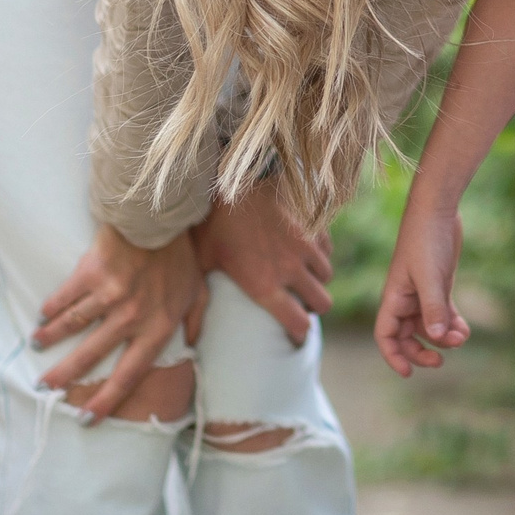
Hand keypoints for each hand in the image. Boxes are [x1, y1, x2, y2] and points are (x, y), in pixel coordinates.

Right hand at [33, 223, 207, 419]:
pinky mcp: (91, 274)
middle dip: (64, 375)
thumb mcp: (198, 290)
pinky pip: (65, 298)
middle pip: (91, 356)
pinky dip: (52, 309)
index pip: (129, 375)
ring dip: (50, 339)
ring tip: (36, 345)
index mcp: (157, 327)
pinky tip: (42, 316)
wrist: (161, 215)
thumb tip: (194, 343)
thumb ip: (197, 319)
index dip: (107, 401)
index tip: (87, 419)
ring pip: (72, 326)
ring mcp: (110, 296)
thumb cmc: (180, 254)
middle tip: (44, 388)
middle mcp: (132, 317)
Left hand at [192, 180, 333, 345]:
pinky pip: (327, 249)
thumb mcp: (200, 262)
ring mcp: (306, 246)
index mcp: (265, 286)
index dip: (298, 336)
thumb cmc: (213, 220)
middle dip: (313, 308)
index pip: (298, 325)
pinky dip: (320, 255)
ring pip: (327, 276)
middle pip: (322, 304)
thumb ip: (197, 302)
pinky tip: (305, 250)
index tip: (292, 337)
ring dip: (317, 281)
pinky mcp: (313, 224)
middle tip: (299, 305)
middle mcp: (292, 270)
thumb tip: (186, 338)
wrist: (237, 176)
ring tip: (302, 277)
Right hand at [373, 200, 471, 377]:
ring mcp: (423, 293)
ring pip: (429, 326)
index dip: (393, 356)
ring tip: (461, 336)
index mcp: (394, 298)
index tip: (408, 373)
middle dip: (423, 351)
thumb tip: (436, 339)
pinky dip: (452, 324)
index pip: (385, 335)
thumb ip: (433, 308)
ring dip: (443, 336)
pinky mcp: (439, 286)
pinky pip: (443, 314)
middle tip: (442, 360)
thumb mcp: (430, 276)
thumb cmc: (426, 240)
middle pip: (407, 336)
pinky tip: (465, 329)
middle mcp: (406, 299)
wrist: (438, 211)